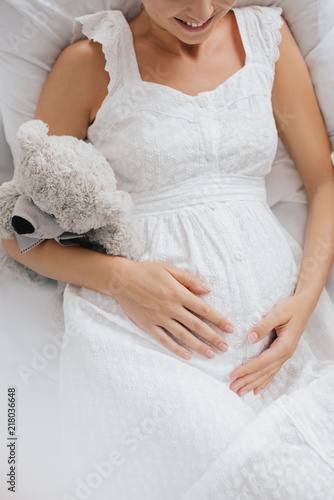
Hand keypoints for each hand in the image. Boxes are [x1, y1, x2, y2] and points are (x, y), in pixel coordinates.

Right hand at [108, 259, 233, 359]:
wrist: (121, 279)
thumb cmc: (147, 271)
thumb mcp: (170, 270)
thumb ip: (190, 280)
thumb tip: (209, 289)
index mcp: (178, 293)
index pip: (203, 309)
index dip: (218, 319)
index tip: (230, 328)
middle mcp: (171, 308)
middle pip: (196, 325)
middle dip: (213, 337)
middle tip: (225, 347)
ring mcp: (159, 318)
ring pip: (183, 335)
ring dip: (198, 346)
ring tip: (211, 354)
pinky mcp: (148, 325)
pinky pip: (164, 340)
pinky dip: (176, 348)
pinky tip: (187, 355)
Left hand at [228, 295, 310, 396]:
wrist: (304, 305)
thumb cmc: (291, 307)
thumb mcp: (278, 313)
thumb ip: (263, 325)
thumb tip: (249, 338)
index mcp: (284, 346)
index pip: (261, 362)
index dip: (246, 369)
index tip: (232, 374)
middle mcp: (285, 354)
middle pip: (263, 371)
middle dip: (247, 381)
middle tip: (232, 388)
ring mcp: (285, 355)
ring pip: (267, 374)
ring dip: (254, 384)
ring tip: (241, 393)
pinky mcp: (283, 353)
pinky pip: (272, 370)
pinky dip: (264, 381)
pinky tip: (257, 389)